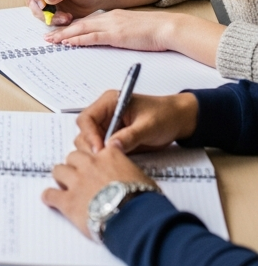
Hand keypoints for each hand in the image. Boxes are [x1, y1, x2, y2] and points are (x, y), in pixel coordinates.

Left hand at [43, 8, 176, 50]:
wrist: (167, 27)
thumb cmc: (155, 31)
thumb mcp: (133, 28)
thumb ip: (121, 31)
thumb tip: (114, 38)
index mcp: (112, 16)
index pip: (87, 22)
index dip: (72, 27)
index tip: (60, 32)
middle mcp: (108, 18)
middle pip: (79, 24)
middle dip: (62, 31)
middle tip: (48, 37)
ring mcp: (111, 26)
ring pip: (81, 29)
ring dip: (64, 36)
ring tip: (51, 41)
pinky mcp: (116, 35)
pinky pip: (92, 37)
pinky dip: (78, 39)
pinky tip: (69, 42)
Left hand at [43, 144, 153, 237]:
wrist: (135, 218)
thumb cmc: (144, 200)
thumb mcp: (141, 177)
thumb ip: (127, 167)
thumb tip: (126, 170)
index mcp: (108, 155)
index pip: (93, 147)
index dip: (92, 156)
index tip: (92, 160)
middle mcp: (90, 164)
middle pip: (73, 156)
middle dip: (75, 165)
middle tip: (78, 174)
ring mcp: (77, 181)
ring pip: (59, 170)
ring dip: (61, 177)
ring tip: (62, 184)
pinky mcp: (68, 201)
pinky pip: (51, 194)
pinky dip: (49, 197)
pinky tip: (49, 199)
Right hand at [73, 89, 199, 154]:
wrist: (179, 120)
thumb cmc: (165, 115)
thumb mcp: (148, 126)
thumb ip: (129, 136)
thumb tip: (112, 147)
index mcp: (109, 102)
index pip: (87, 118)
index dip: (90, 135)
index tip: (99, 150)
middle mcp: (106, 113)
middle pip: (85, 131)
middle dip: (91, 145)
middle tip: (102, 160)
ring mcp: (109, 126)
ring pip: (92, 141)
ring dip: (97, 152)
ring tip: (110, 162)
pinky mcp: (115, 137)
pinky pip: (104, 148)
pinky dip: (106, 156)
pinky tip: (114, 162)